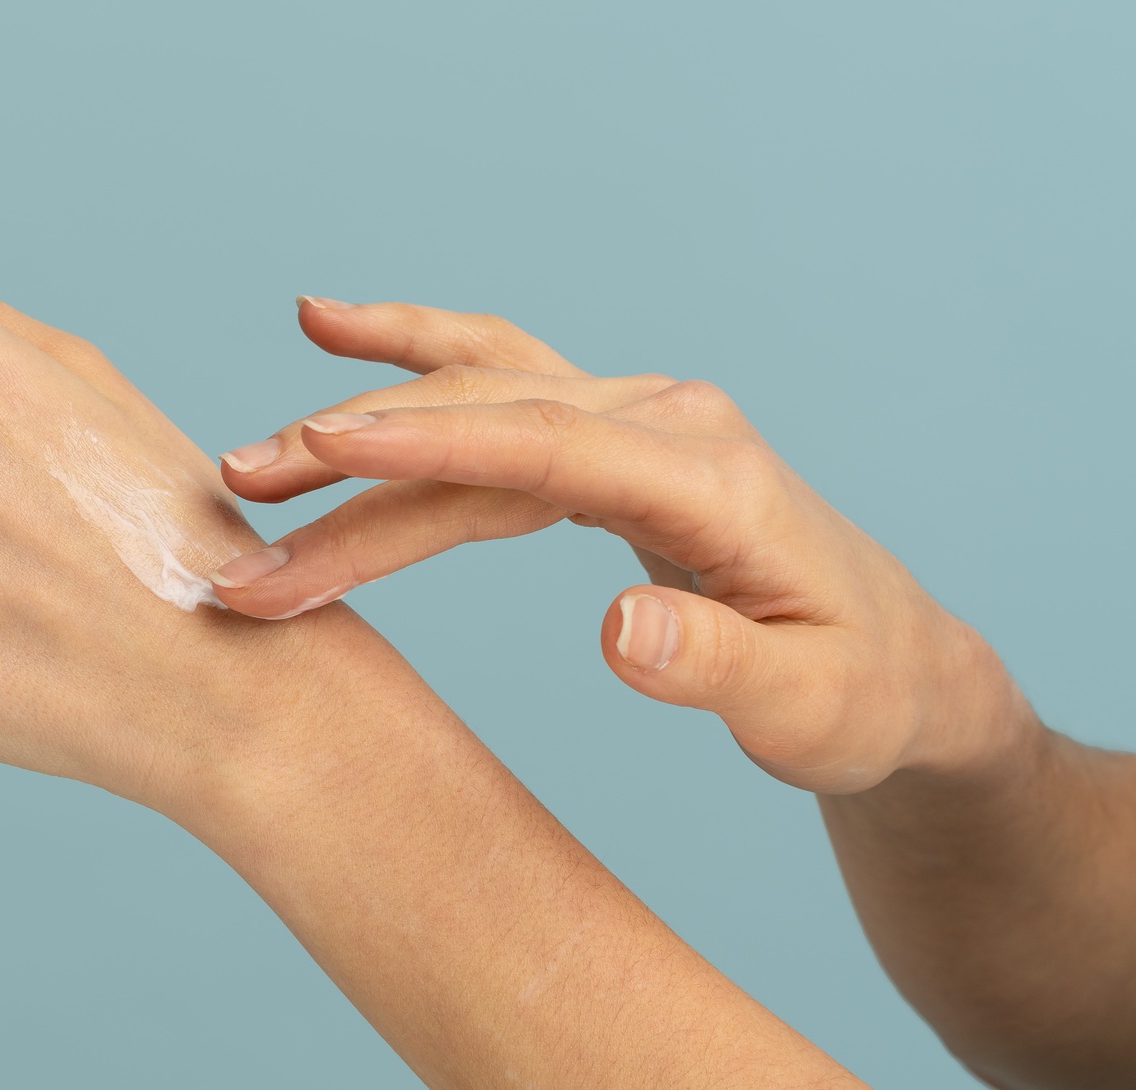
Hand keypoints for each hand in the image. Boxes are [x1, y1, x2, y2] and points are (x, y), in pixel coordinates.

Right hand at [208, 298, 1023, 793]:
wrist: (896, 665)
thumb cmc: (853, 694)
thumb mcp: (806, 709)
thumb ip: (717, 668)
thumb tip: (617, 629)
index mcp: (709, 478)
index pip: (542, 444)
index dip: (423, 445)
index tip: (317, 448)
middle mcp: (665, 424)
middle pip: (482, 421)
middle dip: (350, 456)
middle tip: (239, 492)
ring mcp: (635, 420)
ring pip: (474, 397)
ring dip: (359, 416)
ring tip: (254, 450)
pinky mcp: (608, 440)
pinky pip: (495, 389)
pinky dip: (409, 363)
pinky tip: (335, 333)